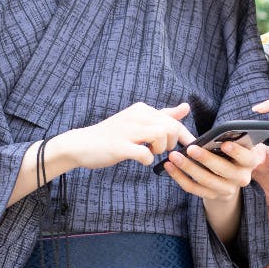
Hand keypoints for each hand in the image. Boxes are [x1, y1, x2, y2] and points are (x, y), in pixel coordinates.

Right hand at [56, 102, 192, 169]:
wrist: (81, 144)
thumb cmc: (113, 135)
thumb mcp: (139, 121)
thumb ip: (163, 116)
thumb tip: (186, 107)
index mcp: (142, 109)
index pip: (174, 120)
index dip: (184, 136)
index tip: (187, 147)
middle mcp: (136, 116)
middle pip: (171, 128)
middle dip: (172, 143)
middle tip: (160, 150)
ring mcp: (128, 130)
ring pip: (162, 136)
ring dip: (160, 149)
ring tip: (150, 152)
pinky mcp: (120, 146)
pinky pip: (145, 153)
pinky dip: (147, 159)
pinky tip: (141, 159)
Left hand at [161, 138, 266, 202]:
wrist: (231, 177)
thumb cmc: (231, 151)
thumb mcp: (238, 143)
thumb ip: (232, 136)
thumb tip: (222, 130)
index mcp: (250, 162)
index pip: (246, 157)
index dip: (236, 152)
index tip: (224, 144)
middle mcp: (241, 178)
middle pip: (223, 170)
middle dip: (206, 159)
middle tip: (190, 148)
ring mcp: (227, 190)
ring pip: (205, 180)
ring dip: (187, 168)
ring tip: (174, 156)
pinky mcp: (212, 196)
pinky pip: (193, 188)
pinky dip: (179, 177)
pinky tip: (169, 166)